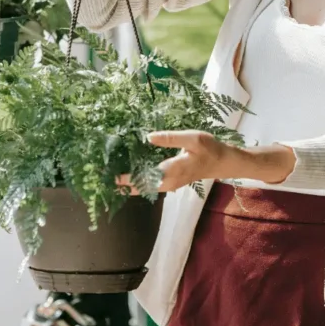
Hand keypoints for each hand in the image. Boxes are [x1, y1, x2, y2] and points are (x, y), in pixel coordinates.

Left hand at [117, 131, 236, 193]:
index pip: (141, 179)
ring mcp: (169, 184)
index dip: (123, 179)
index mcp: (170, 172)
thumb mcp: (192, 139)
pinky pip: (150, 185)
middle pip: (138, 188)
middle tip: (101, 178)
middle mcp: (167, 182)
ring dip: (128, 184)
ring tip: (111, 175)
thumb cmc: (209, 149)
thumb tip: (147, 137)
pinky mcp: (170, 182)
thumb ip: (170, 138)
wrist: (223, 162)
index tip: (106, 176)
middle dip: (121, 185)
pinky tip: (130, 172)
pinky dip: (138, 181)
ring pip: (144, 188)